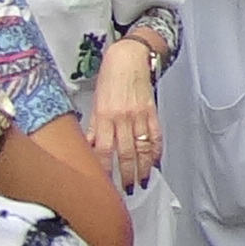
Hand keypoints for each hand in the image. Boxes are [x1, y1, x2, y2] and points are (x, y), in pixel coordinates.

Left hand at [90, 39, 162, 191]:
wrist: (130, 56)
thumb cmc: (110, 76)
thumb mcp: (95, 101)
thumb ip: (93, 127)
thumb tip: (88, 147)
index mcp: (104, 116)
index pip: (103, 150)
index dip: (105, 169)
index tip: (104, 184)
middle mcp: (122, 118)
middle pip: (125, 153)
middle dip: (126, 174)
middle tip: (126, 189)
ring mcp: (139, 116)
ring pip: (142, 149)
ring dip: (142, 168)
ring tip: (141, 181)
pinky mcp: (152, 112)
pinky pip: (156, 136)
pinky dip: (156, 151)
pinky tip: (155, 162)